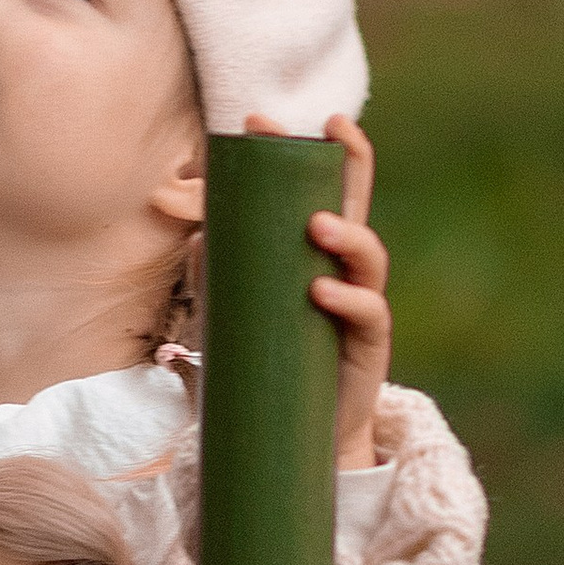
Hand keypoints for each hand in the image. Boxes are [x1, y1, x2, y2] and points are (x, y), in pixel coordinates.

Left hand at [248, 109, 388, 468]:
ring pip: (368, 252)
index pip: (313, 188)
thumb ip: (215, 281)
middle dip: (344, 158)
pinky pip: (369, 313)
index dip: (295, 150)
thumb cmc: (268, 369)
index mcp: (313, 252)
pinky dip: (348, 297)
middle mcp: (343, 268)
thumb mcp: (230, 322)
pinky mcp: (369, 348)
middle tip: (324, 127)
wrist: (298, 443)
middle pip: (354, 200)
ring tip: (315, 224)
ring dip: (347, 231)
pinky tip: (321, 289)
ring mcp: (360, 304)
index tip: (256, 121)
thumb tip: (194, 239)